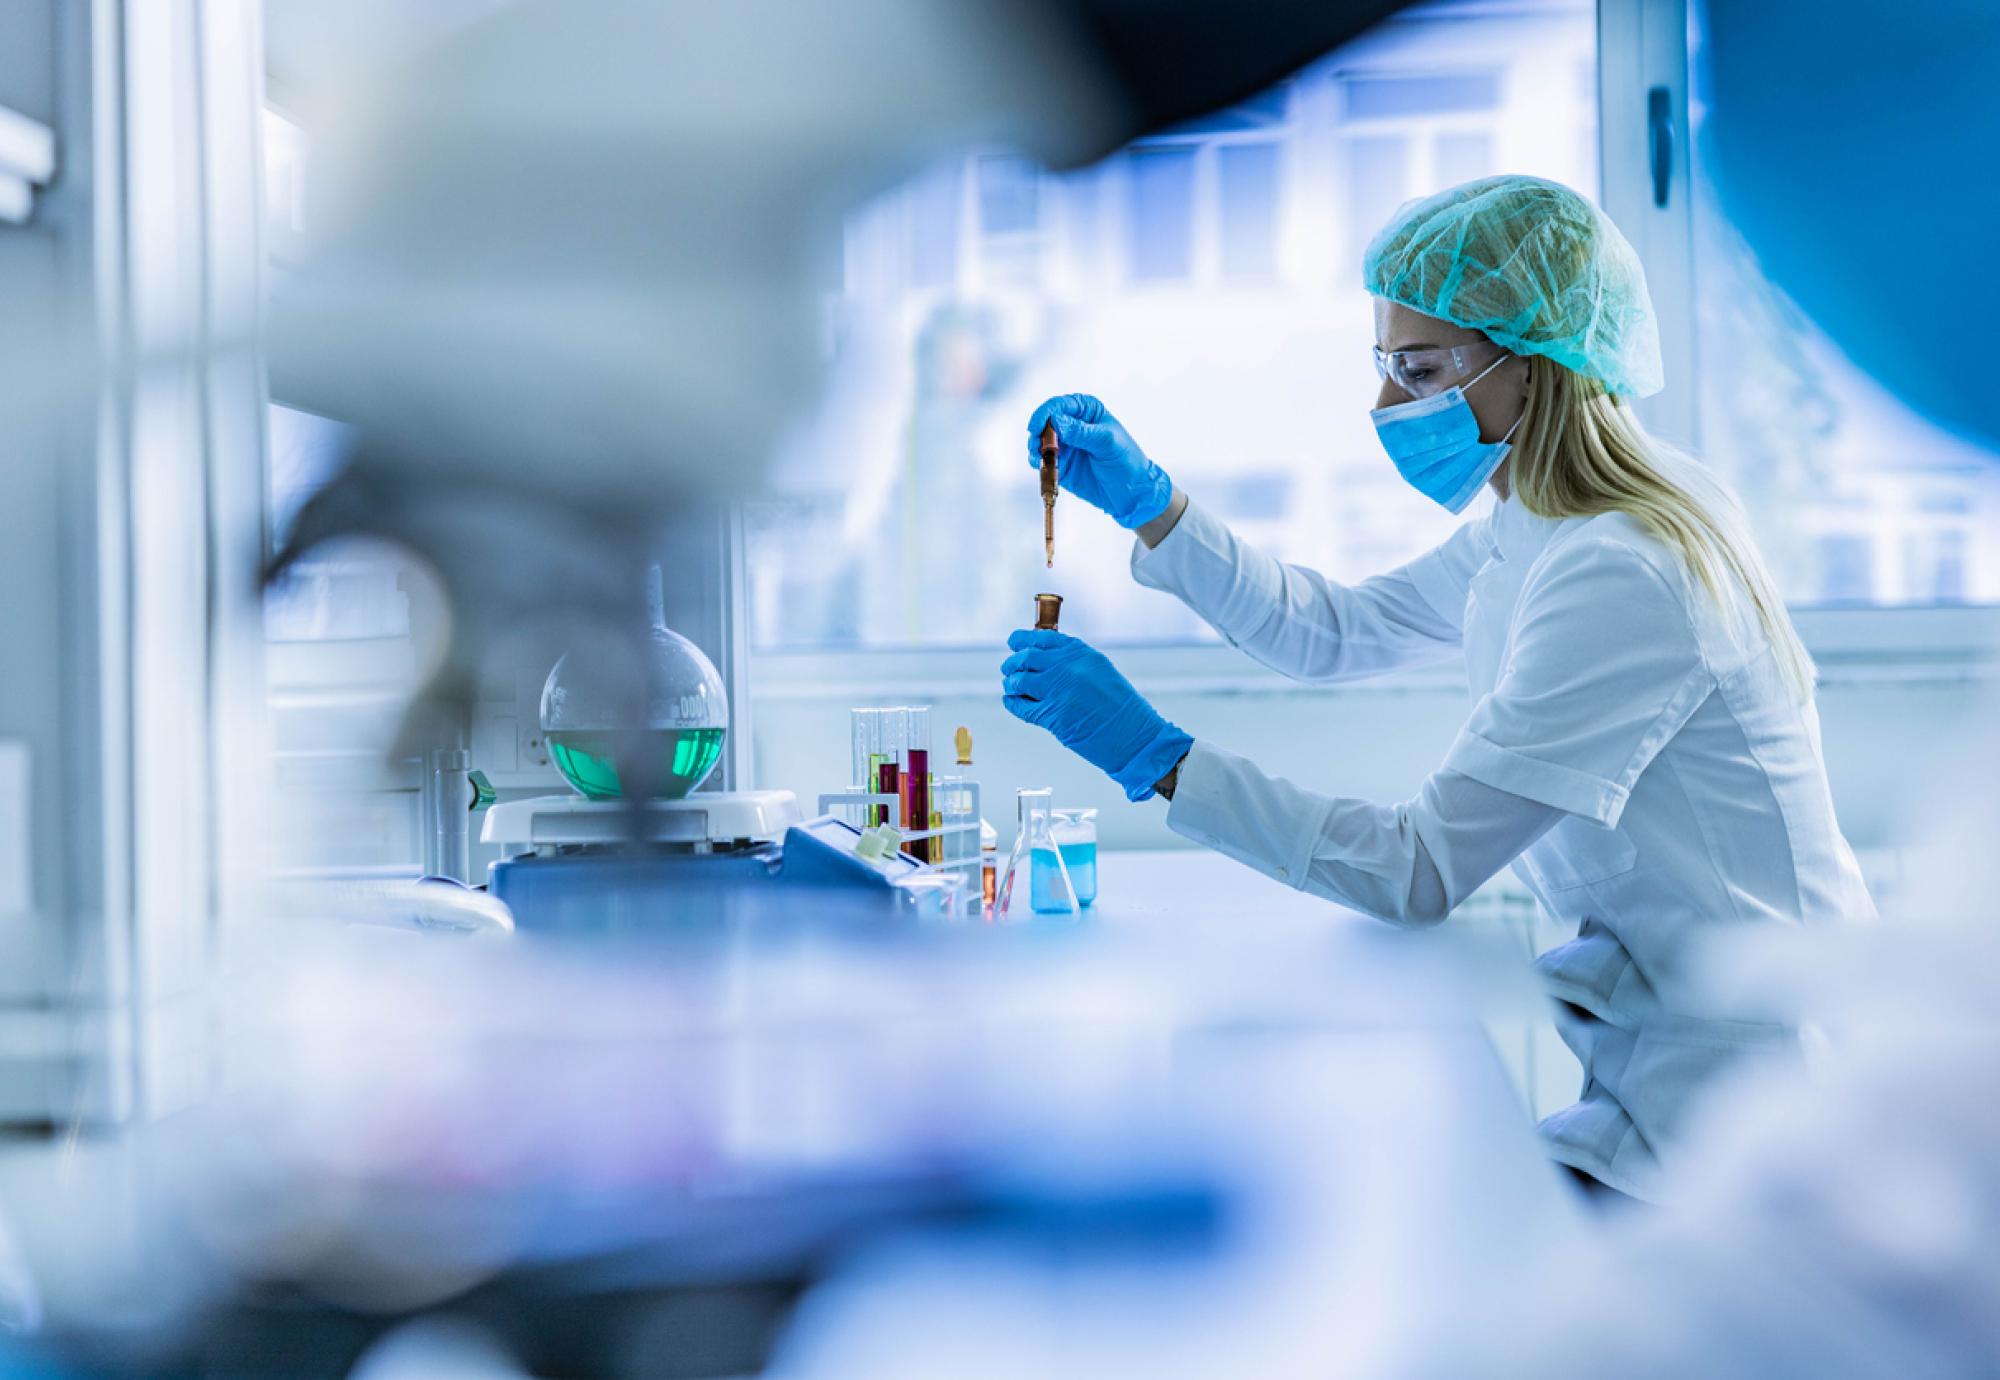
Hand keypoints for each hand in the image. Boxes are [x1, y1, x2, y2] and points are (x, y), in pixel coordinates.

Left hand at [1001, 629, 1193, 801]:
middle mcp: (1066, 667)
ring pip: (1019, 680)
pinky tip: (1012, 701)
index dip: (1022, 640)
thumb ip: (1073, 662)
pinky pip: (1021, 706)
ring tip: (1011, 686)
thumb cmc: (1122, 707)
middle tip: (1009, 669)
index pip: (1041, 637)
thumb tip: (1046, 660)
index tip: (1014, 642)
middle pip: (1025, 658)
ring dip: (1011, 683)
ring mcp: (1057, 691)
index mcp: (1079, 653)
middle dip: (1013, 663)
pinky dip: (1012, 703)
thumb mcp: (1100, 671)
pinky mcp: (1052, 716)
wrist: (1135, 735)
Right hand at [1025, 394, 1174, 529]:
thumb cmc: (1126, 461)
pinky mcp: (1060, 464)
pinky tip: (1043, 467)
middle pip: (1045, 422)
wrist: (1131, 493)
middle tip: (1038, 446)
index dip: (1045, 413)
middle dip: (1038, 433)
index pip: (1060, 405)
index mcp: (1087, 411)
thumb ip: (1081, 431)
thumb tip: (1056, 421)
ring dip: (1035, 448)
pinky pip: (1042, 461)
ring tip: (1040, 458)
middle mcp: (1073, 425)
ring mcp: (1065, 445)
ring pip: (1040, 441)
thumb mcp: (1106, 442)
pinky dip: (1039, 463)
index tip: (1037, 426)